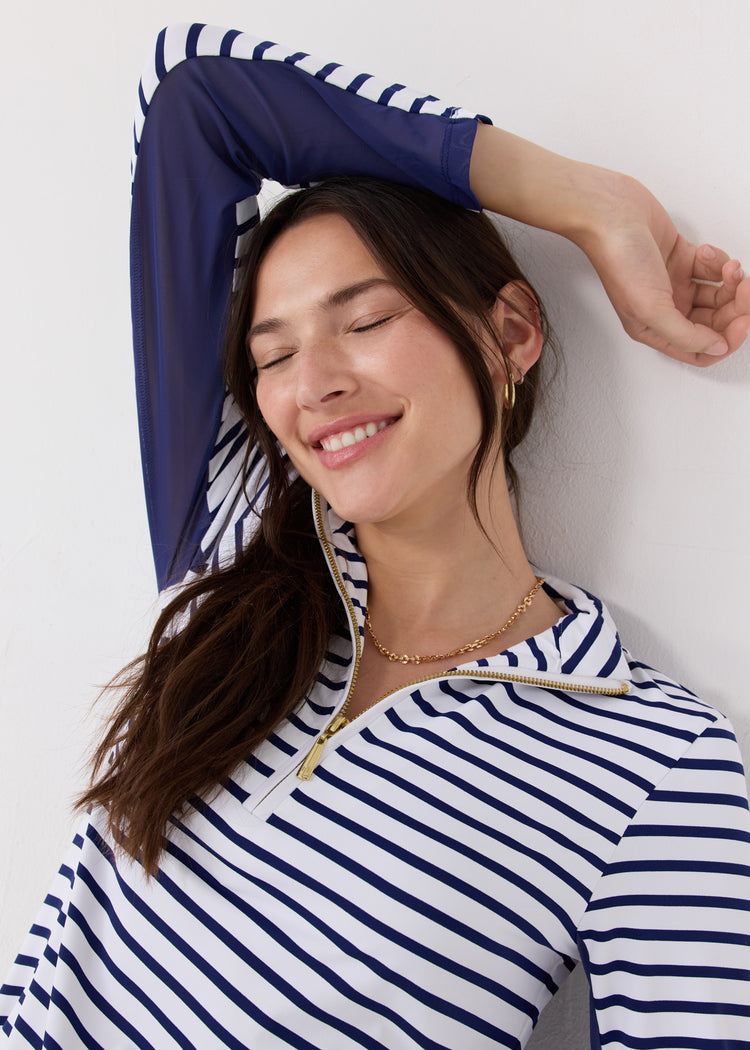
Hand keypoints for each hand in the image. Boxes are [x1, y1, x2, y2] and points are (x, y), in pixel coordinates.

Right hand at [469, 125, 749, 365]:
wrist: (610, 213)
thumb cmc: (618, 259)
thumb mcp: (650, 309)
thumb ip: (686, 335)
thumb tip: (716, 347)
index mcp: (655, 329)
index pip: (700, 350)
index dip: (726, 341)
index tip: (743, 321)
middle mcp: (667, 310)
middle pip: (715, 323)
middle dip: (736, 308)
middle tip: (744, 289)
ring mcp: (676, 284)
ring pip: (719, 295)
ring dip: (731, 282)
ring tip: (728, 267)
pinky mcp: (684, 259)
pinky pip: (715, 269)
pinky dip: (719, 261)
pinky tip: (705, 252)